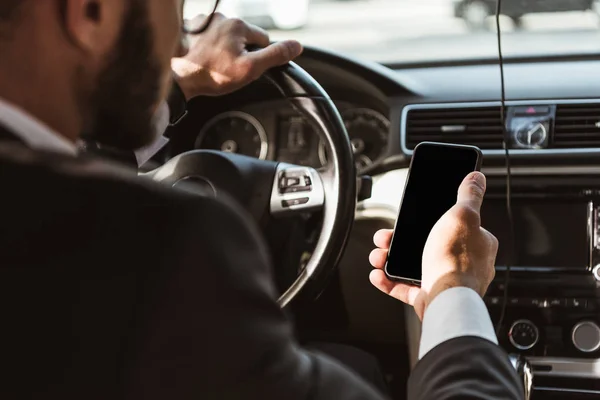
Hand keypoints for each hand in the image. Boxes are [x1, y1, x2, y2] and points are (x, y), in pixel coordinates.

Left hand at [171, 13, 302, 98]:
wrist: (174, 77)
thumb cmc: (211, 75)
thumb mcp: (250, 69)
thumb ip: (275, 56)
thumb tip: (296, 46)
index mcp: (238, 25)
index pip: (262, 39)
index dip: (259, 57)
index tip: (248, 68)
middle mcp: (220, 17)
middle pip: (242, 38)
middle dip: (239, 53)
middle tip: (228, 71)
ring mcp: (202, 22)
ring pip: (223, 38)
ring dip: (221, 51)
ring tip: (213, 68)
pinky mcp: (187, 30)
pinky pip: (205, 39)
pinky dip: (205, 50)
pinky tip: (201, 62)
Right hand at [368, 172, 497, 319]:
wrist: (445, 299)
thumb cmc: (455, 260)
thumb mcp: (462, 214)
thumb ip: (469, 195)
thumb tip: (477, 177)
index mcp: (478, 243)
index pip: (456, 225)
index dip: (431, 219)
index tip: (413, 218)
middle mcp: (465, 264)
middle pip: (427, 244)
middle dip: (401, 240)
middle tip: (386, 236)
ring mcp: (446, 280)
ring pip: (413, 265)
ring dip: (390, 259)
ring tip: (378, 255)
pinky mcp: (430, 296)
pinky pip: (406, 287)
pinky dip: (389, 281)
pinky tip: (378, 274)